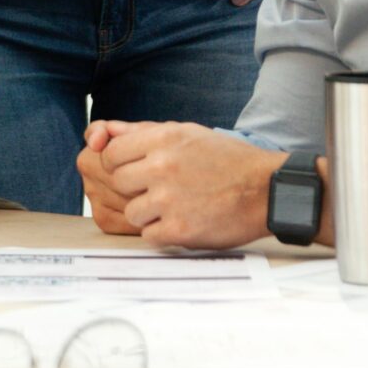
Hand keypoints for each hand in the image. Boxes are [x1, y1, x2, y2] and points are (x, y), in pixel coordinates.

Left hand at [83, 120, 282, 248]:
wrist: (267, 190)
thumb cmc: (228, 160)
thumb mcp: (187, 133)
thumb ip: (142, 132)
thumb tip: (101, 133)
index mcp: (163, 139)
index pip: (112, 152)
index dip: (119, 164)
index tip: (133, 171)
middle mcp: (162, 167)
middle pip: (116, 182)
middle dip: (132, 188)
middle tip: (156, 190)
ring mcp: (170, 200)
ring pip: (131, 212)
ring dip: (147, 214)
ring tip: (172, 208)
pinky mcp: (179, 230)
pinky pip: (148, 236)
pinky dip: (162, 233)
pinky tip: (181, 222)